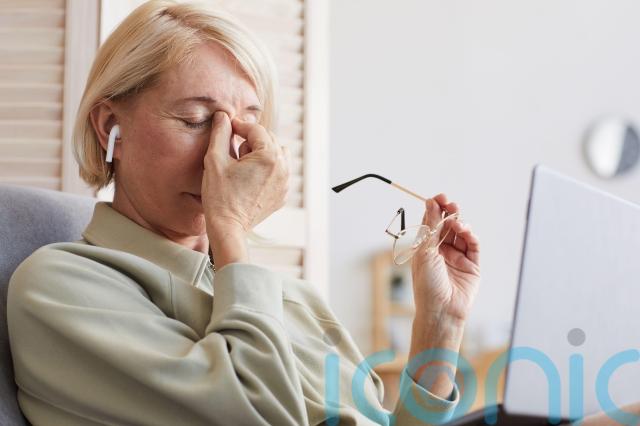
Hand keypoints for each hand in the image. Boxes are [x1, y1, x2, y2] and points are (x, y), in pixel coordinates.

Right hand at [201, 111, 289, 266]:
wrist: (228, 228)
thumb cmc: (219, 196)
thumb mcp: (214, 160)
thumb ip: (220, 133)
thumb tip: (223, 115)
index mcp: (269, 157)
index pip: (256, 129)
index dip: (239, 125)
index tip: (227, 127)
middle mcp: (284, 168)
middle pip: (269, 140)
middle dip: (251, 140)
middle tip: (232, 151)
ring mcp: (285, 183)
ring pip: (277, 154)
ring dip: (261, 152)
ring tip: (242, 165)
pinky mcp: (282, 194)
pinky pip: (279, 172)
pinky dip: (267, 169)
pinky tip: (249, 178)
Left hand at [411, 193, 479, 321]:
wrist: (441, 311)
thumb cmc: (427, 285)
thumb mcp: (425, 252)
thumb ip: (430, 227)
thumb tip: (430, 203)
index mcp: (426, 248)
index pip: (431, 223)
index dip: (436, 209)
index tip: (439, 198)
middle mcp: (442, 251)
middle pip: (448, 225)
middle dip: (450, 213)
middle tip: (451, 205)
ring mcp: (458, 257)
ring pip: (462, 233)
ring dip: (460, 224)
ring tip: (457, 222)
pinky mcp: (472, 265)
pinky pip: (473, 245)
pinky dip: (471, 236)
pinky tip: (466, 231)